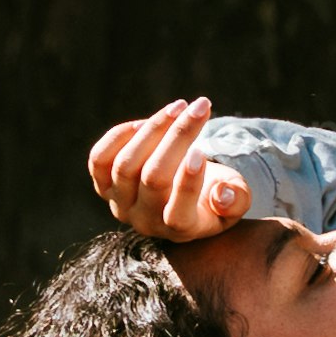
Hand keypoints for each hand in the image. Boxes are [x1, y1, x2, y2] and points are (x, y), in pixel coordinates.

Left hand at [86, 96, 252, 242]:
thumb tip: (222, 194)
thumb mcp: (236, 200)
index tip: (201, 150)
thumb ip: (236, 200)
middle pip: (153, 179)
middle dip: (177, 138)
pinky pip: (99, 159)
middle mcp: (145, 221)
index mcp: (181, 229)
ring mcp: (120, 203)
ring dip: (152, 130)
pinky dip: (119, 136)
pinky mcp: (104, 185)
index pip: (178, 213)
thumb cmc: (214, 196)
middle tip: (199, 107)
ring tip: (177, 107)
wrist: (184, 200)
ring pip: (126, 166)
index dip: (188, 183)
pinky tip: (145, 122)